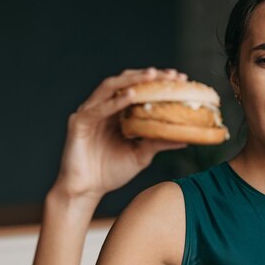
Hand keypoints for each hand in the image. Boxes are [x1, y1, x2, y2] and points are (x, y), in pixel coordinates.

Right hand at [53, 67, 187, 200]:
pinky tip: (130, 96)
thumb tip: (185, 138)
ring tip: (151, 75)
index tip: (180, 78)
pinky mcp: (79, 122)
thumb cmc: (111, 172)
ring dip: (131, 80)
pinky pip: (98, 109)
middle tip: (170, 74)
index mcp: (118, 112)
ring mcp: (90, 112)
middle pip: (126, 82)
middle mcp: (104, 107)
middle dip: (148, 76)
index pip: (139, 88)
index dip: (158, 82)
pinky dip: (115, 102)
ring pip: (110, 87)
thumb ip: (159, 143)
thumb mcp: (141, 155)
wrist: (87, 190)